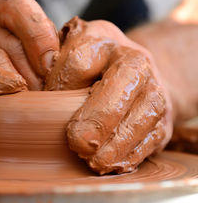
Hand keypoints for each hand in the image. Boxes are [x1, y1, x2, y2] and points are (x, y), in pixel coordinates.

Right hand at [0, 0, 58, 152]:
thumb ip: (17, 75)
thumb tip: (62, 84)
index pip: (15, 5)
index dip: (41, 32)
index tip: (58, 69)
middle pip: (10, 37)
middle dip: (39, 71)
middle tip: (51, 99)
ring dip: (18, 81)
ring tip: (32, 106)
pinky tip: (2, 96)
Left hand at [46, 17, 172, 173]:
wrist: (131, 72)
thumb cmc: (85, 67)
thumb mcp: (63, 57)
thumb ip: (48, 72)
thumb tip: (36, 103)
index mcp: (99, 39)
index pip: (78, 60)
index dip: (61, 85)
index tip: (47, 104)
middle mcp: (133, 58)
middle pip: (121, 84)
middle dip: (99, 118)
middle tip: (78, 143)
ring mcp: (155, 86)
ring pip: (144, 113)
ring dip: (118, 143)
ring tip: (94, 161)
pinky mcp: (165, 116)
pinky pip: (154, 136)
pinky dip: (132, 153)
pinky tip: (112, 164)